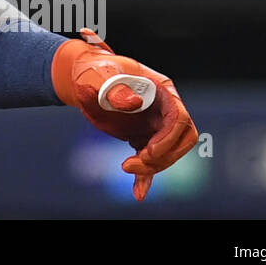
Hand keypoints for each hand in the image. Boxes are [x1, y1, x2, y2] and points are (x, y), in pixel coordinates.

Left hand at [51, 28, 197, 200]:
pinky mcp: (143, 138)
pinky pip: (151, 162)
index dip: (168, 138)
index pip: (179, 117)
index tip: (148, 151)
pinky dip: (145, 178)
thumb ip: (114, 88)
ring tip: (126, 168)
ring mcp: (155, 125)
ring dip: (152, 167)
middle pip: (181, 139)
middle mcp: (164, 109)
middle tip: (133, 163)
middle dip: (162, 156)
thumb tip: (133, 104)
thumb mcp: (99, 75)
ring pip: (167, 153)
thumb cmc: (94, 72)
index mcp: (161, 90)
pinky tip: (138, 193)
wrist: (85, 80)